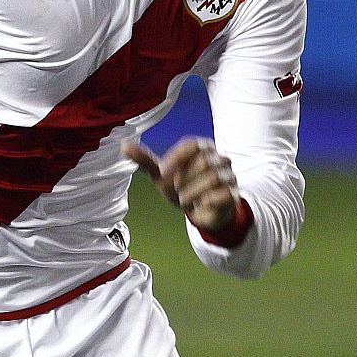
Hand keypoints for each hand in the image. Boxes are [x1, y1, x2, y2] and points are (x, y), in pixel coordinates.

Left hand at [122, 136, 240, 234]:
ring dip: (192, 193)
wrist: (200, 211)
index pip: (192, 145)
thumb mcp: (160, 175)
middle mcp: (219, 158)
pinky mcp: (233, 194)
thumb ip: (145, 160)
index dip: (176, 158)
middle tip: (177, 190)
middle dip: (184, 179)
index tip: (163, 173)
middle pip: (203, 162)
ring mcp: (229, 175)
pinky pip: (223, 194)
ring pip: (213, 178)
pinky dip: (206, 201)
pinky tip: (200, 204)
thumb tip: (123, 145)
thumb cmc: (180, 187)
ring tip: (185, 199)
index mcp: (201, 148)